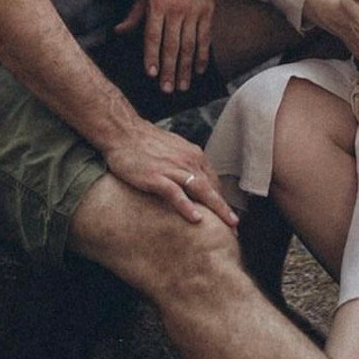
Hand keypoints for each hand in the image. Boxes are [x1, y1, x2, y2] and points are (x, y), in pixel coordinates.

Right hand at [102, 114, 236, 226]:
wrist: (123, 131)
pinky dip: (187, 206)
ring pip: (201, 191)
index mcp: (193, 155)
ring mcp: (173, 169)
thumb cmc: (144, 142)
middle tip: (235, 226)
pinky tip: (196, 219)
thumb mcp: (173, 150)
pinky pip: (175, 193)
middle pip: (212, 188)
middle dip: (225, 209)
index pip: (213, 181)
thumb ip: (185, 164)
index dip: (222, 199)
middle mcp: (188, 161)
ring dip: (217, 209)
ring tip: (227, 225)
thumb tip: (193, 179)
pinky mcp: (156, 176)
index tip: (228, 214)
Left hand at [114, 0, 217, 93]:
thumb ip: (135, 13)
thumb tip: (119, 32)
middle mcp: (176, 9)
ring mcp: (194, 12)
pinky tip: (198, 70)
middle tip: (167, 89)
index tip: (151, 73)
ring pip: (189, 45)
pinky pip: (205, 38)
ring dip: (185, 68)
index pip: (153, 35)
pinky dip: (202, 56)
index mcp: (158, 3)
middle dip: (169, 69)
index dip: (152, 55)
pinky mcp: (207, 12)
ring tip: (182, 86)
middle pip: (172, 45)